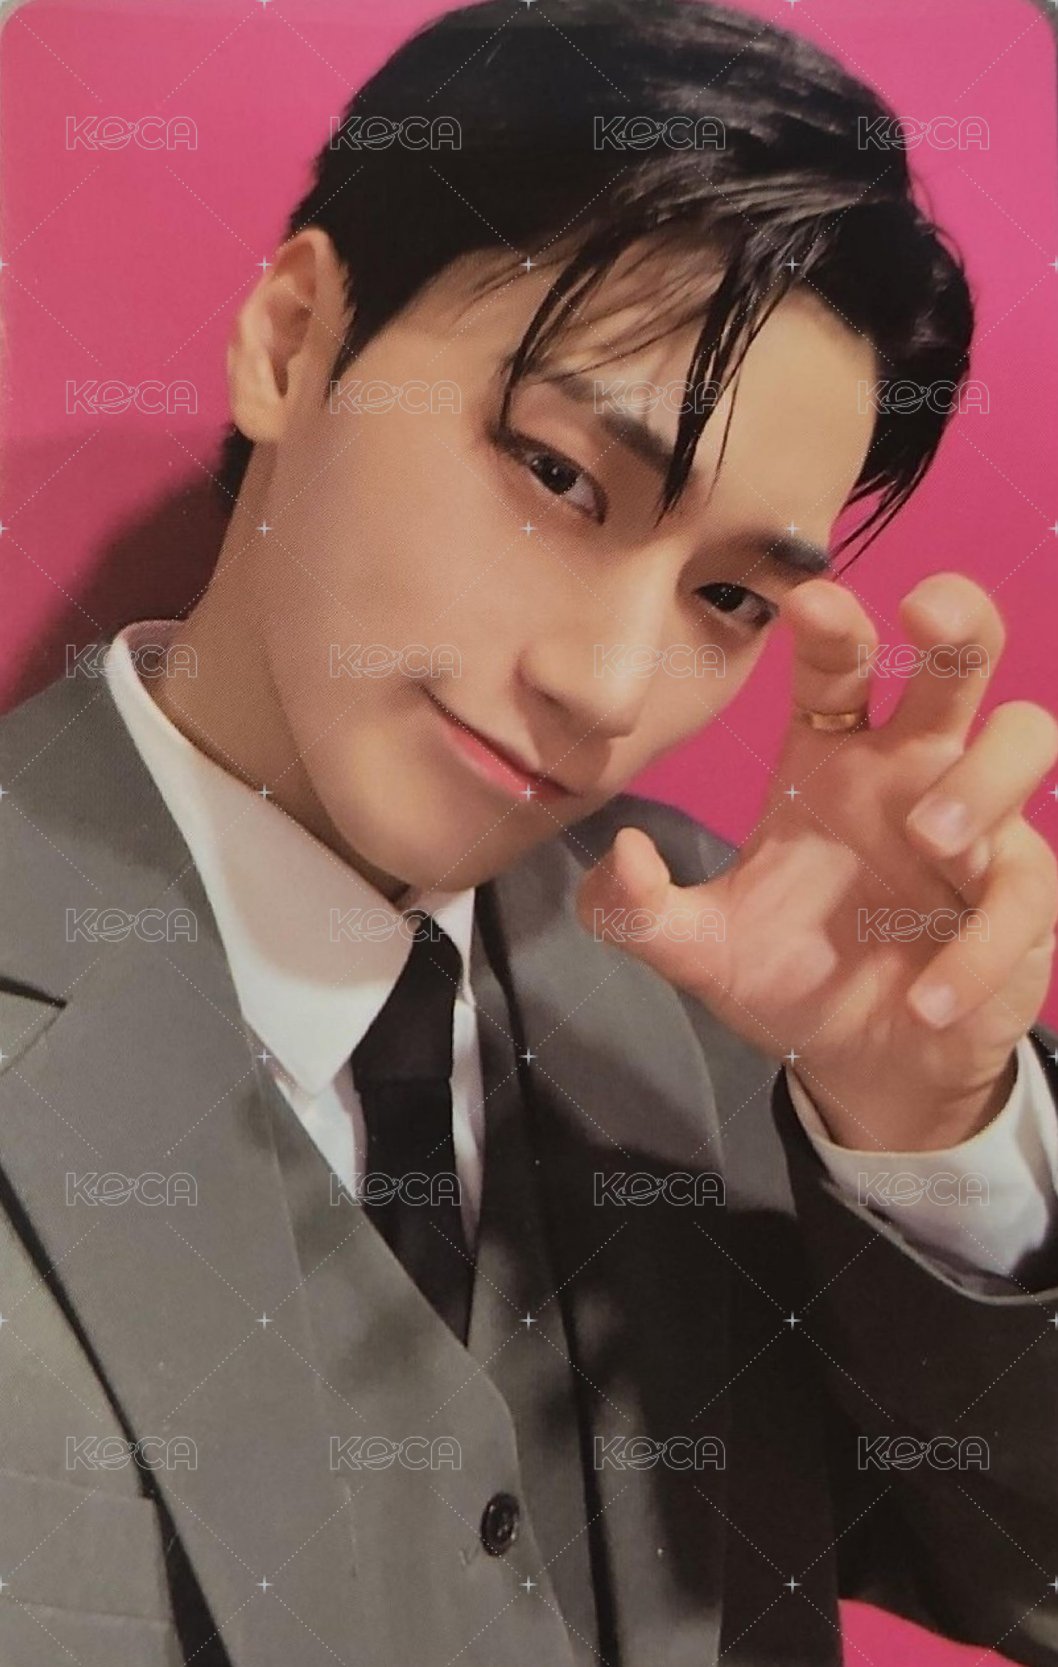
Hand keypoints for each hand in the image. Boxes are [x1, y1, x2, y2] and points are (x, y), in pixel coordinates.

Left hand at [576, 574, 1057, 1151]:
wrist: (859, 1067)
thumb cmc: (789, 978)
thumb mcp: (700, 948)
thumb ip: (639, 909)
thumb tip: (621, 852)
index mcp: (833, 757)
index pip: (838, 665)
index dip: (830, 624)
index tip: (809, 600)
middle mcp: (911, 771)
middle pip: (959, 660)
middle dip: (959, 618)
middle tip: (930, 612)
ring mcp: (978, 827)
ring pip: (1025, 739)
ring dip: (983, 778)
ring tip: (930, 839)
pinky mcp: (1022, 897)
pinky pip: (1026, 889)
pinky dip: (978, 946)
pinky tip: (927, 1000)